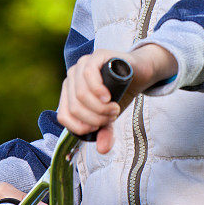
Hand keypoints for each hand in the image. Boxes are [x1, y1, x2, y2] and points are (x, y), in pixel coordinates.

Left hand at [57, 45, 176, 154]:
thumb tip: (102, 149)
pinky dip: (97, 89)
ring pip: (81, 93)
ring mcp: (82, 64)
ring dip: (99, 107)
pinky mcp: (96, 55)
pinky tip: (107, 97)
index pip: (64, 116)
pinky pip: (88, 73)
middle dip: (95, 118)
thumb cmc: (120, 94)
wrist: (139, 73)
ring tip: (114, 108)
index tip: (100, 126)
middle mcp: (71, 77)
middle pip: (75, 106)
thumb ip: (105, 132)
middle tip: (112, 116)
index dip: (81, 126)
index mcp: (68, 92)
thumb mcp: (110, 116)